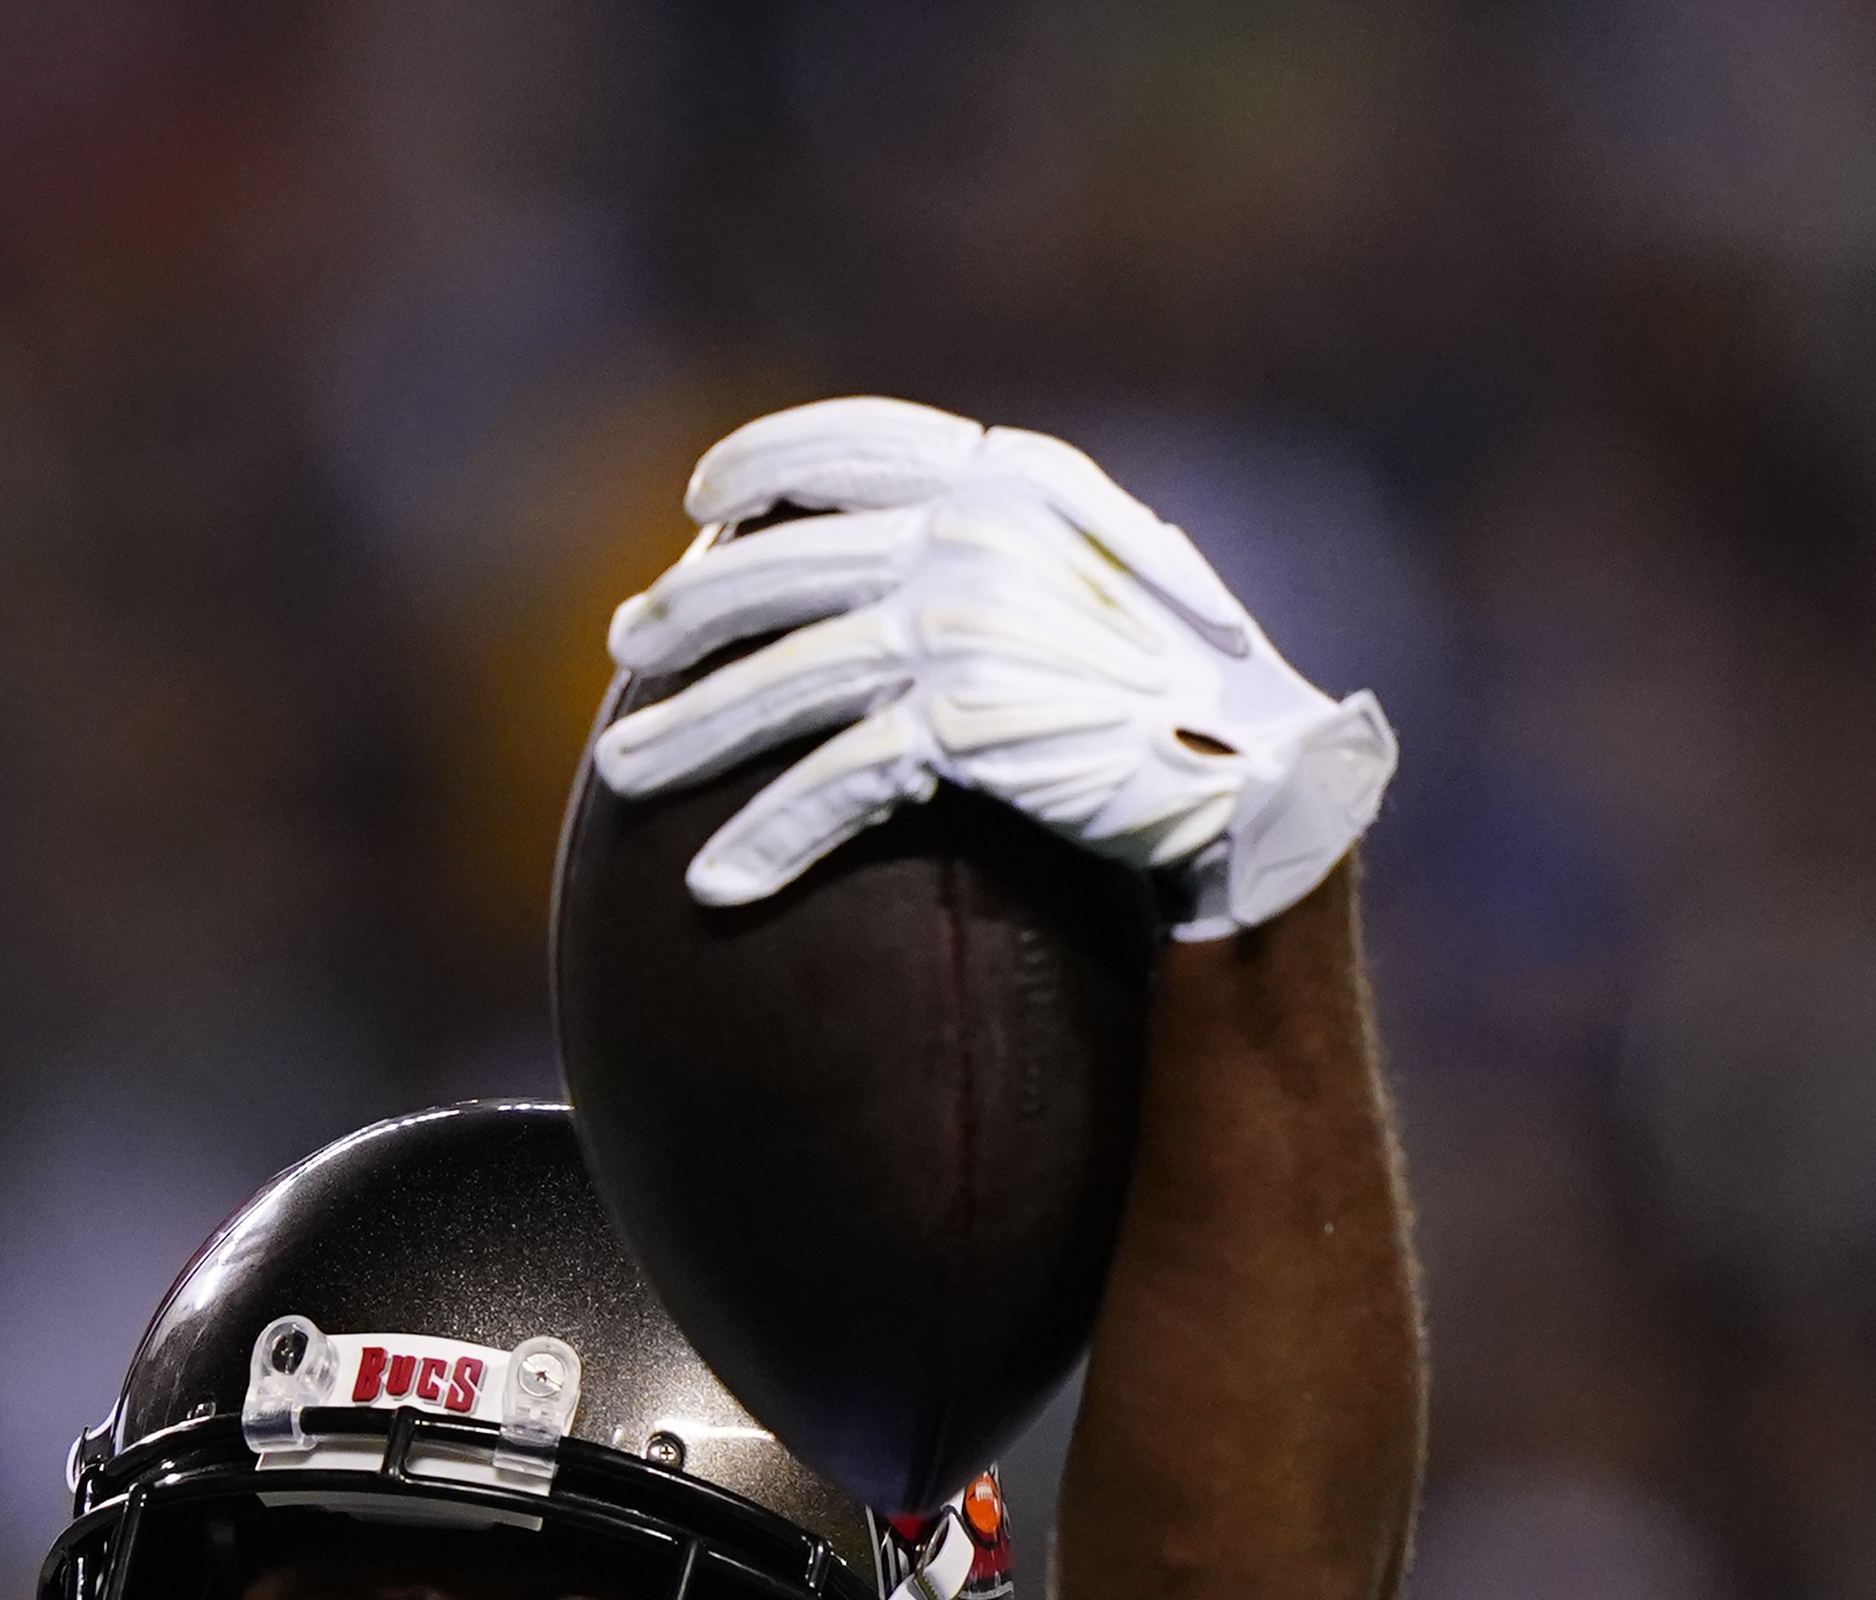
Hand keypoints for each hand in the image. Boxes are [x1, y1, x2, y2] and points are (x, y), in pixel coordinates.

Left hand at [591, 398, 1393, 939]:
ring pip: (785, 679)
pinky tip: (715, 883)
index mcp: (1010, 478)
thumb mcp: (1079, 567)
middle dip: (691, 613)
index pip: (853, 440)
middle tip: (629, 647)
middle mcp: (980, 535)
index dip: (765, 462)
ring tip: (621, 771)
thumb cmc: (1162, 682)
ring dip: (689, 733)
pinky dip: (767, 837)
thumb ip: (987, 534)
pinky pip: (833, 781)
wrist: (1254, 773)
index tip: (701, 501)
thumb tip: (866, 541)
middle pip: (786, 569)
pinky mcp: (967, 724)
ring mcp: (968, 625)